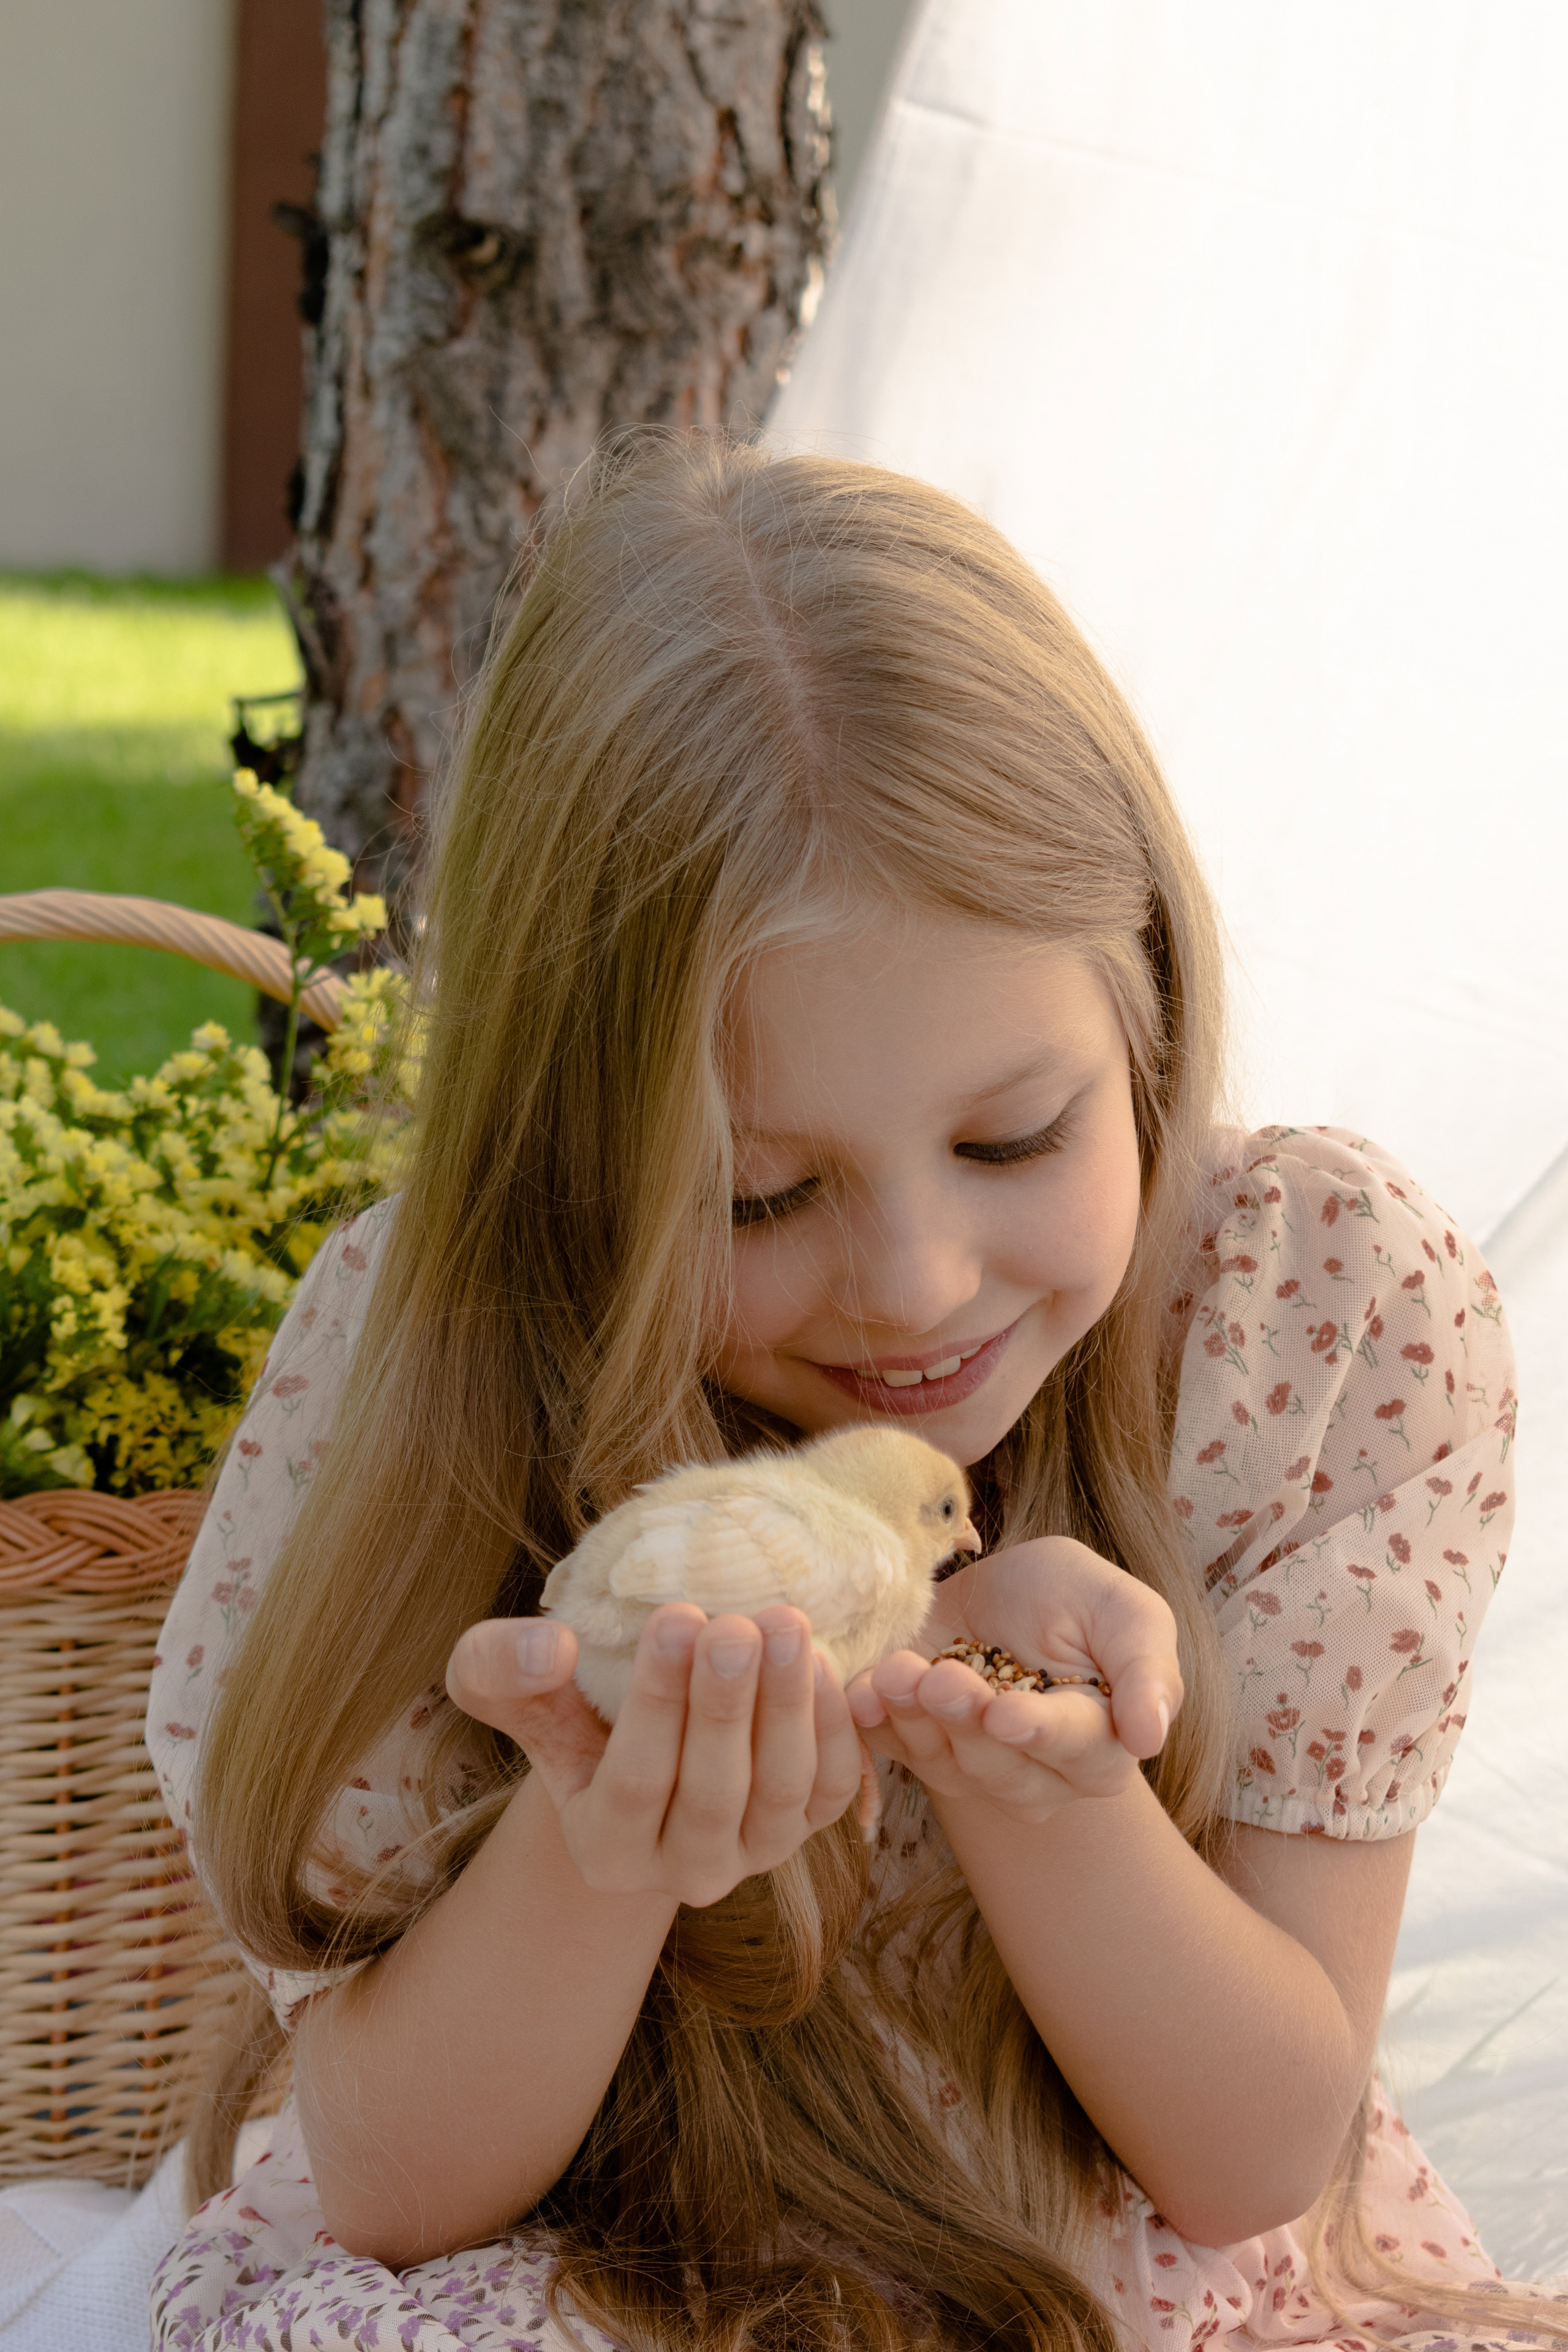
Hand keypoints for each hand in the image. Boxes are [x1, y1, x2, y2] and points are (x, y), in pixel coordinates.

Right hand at [445, 1604, 864, 1908]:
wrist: (629, 1733)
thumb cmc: (562, 1703)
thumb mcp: (503, 1683)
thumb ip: (499, 1667)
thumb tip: (549, 1649)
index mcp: (605, 1851)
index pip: (634, 1781)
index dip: (657, 1703)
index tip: (674, 1616)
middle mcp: (683, 1871)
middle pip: (713, 1794)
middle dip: (725, 1706)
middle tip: (735, 1625)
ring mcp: (754, 1852)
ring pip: (781, 1791)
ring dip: (788, 1706)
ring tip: (786, 1625)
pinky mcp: (808, 1824)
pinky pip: (834, 1787)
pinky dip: (836, 1727)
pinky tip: (824, 1658)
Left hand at [845, 1536, 1182, 1825]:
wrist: (995, 1589)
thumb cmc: (1070, 1596)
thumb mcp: (1122, 1608)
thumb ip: (1147, 1668)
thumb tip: (1150, 1736)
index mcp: (1099, 1742)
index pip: (1075, 1748)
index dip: (1038, 1732)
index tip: (1004, 1712)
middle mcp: (1037, 1773)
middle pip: (1000, 1767)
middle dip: (965, 1722)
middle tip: (939, 1679)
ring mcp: (972, 1769)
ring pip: (942, 1763)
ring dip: (913, 1718)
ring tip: (895, 1671)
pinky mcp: (916, 1750)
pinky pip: (891, 1749)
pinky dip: (872, 1721)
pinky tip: (858, 1691)